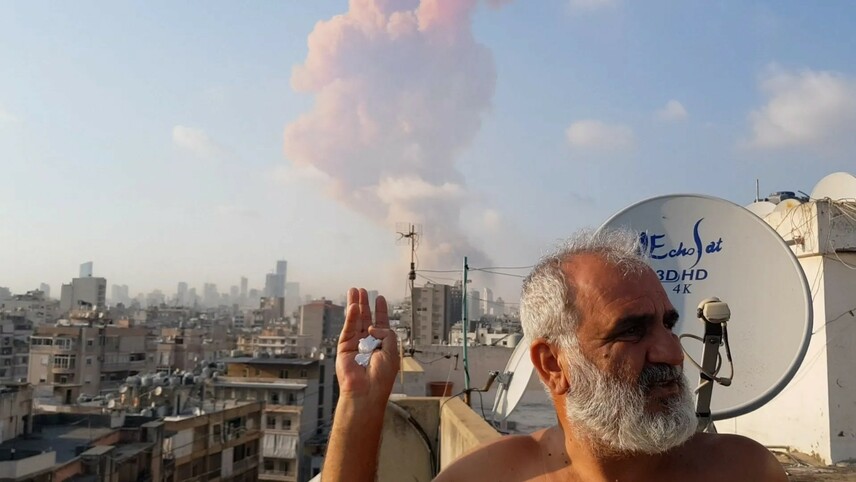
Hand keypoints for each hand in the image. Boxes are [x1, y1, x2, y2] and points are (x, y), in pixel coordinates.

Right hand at [336, 288, 399, 403]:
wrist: (366, 391)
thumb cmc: (381, 377)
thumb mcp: (393, 351)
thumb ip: (387, 334)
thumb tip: (374, 326)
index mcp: (382, 345)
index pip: (381, 324)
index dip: (381, 311)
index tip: (379, 298)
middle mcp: (369, 343)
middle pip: (366, 319)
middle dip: (365, 304)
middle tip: (362, 291)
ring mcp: (356, 344)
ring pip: (356, 320)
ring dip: (355, 305)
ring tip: (354, 291)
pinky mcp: (344, 347)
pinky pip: (348, 328)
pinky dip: (351, 317)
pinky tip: (353, 306)